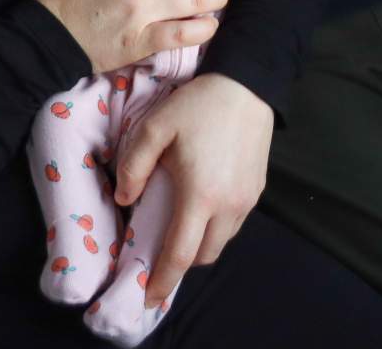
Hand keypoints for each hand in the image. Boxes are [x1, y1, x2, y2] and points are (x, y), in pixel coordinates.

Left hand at [114, 73, 273, 306]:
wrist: (247, 84)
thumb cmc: (198, 105)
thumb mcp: (156, 127)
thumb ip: (135, 165)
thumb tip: (124, 199)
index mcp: (200, 196)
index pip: (180, 254)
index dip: (162, 280)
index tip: (147, 297)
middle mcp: (228, 207)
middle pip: (203, 256)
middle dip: (181, 263)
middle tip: (160, 254)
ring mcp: (247, 200)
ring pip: (222, 241)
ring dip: (201, 244)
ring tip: (181, 227)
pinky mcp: (257, 190)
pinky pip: (235, 223)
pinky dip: (217, 226)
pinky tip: (203, 205)